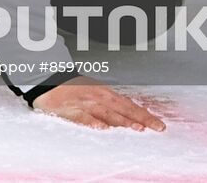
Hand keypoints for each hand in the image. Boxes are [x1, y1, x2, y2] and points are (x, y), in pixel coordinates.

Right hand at [31, 76, 166, 130]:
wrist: (47, 78)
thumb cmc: (71, 87)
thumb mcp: (94, 90)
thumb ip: (111, 103)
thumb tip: (130, 115)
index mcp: (105, 93)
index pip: (129, 105)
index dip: (145, 115)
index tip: (159, 124)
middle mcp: (97, 98)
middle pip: (123, 110)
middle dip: (140, 119)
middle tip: (155, 127)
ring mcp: (85, 104)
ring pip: (107, 114)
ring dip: (123, 121)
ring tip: (136, 128)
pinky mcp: (71, 110)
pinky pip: (83, 118)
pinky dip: (93, 122)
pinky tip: (102, 128)